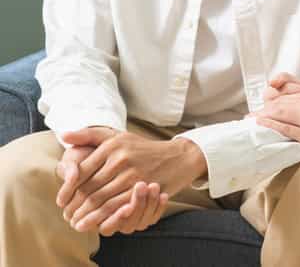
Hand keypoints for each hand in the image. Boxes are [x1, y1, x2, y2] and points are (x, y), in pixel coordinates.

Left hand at [60, 127, 205, 231]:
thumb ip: (89, 135)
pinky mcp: (144, 187)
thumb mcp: (117, 136)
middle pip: (90, 188)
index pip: (80, 172)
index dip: (67, 190)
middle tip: (67, 217)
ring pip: (102, 200)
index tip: (61, 202)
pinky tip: (97, 224)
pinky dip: (104, 218)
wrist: (177, 157)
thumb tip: (64, 136)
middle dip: (75, 206)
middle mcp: (121, 158)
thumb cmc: (141, 148)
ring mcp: (134, 173)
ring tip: (78, 224)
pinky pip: (118, 206)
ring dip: (87, 216)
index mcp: (111, 145)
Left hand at [254, 77, 299, 162]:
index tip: (267, 93)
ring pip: (280, 112)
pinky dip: (270, 125)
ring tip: (250, 120)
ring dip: (262, 115)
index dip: (275, 89)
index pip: (290, 86)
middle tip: (252, 114)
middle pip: (281, 101)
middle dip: (264, 106)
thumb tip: (298, 99)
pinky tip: (260, 124)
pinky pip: (286, 128)